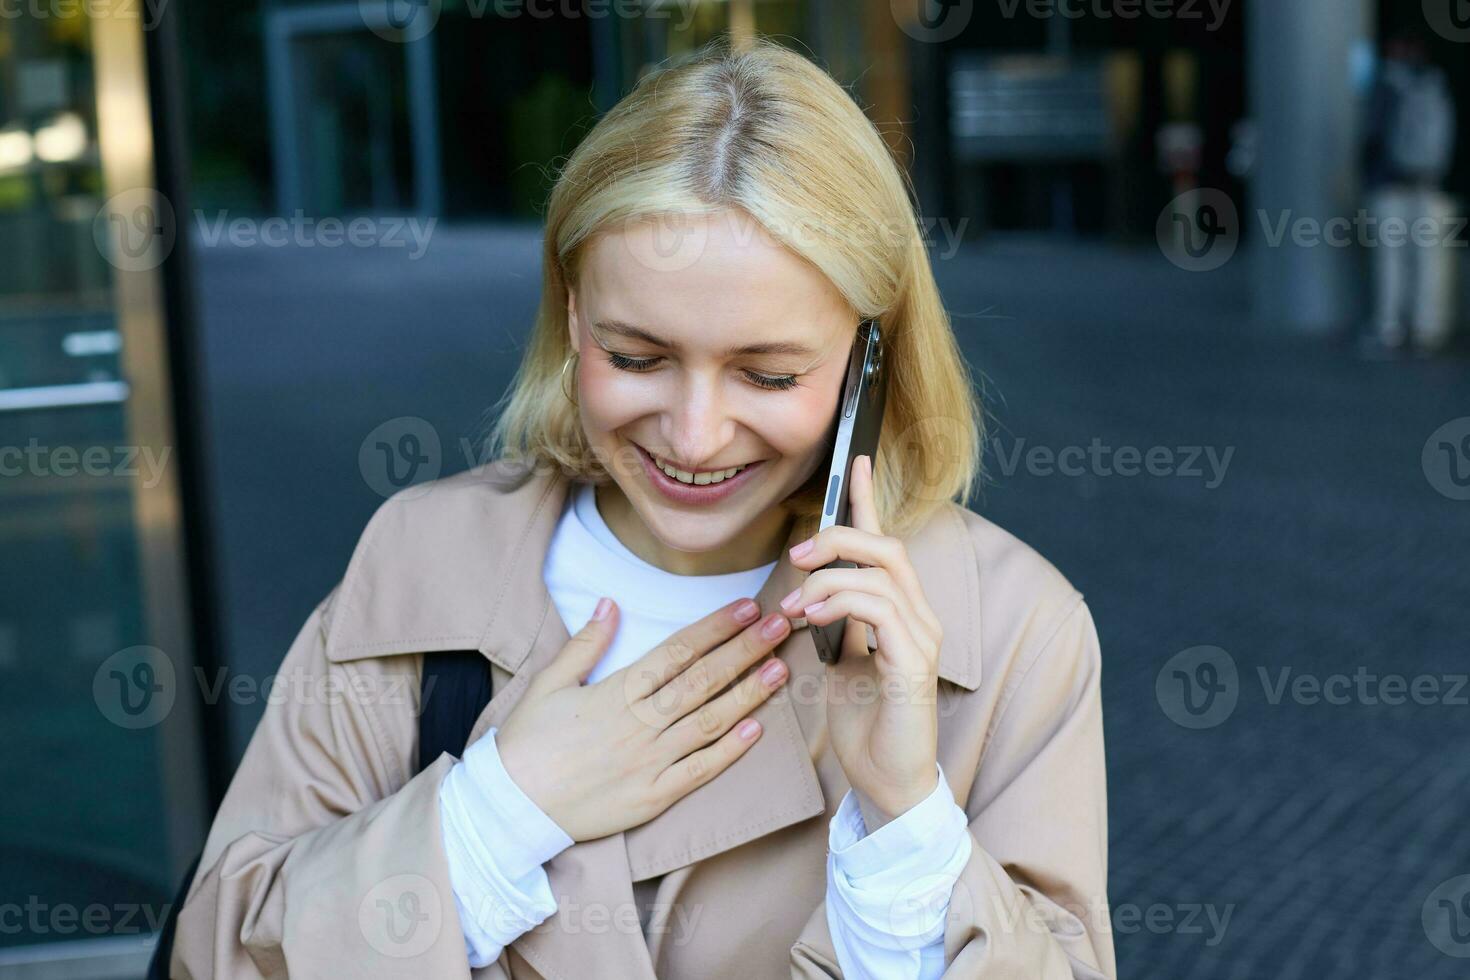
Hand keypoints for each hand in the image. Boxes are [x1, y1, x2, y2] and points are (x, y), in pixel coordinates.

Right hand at [495, 597, 792, 841]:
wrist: (511, 807)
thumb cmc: (527, 742)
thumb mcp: (548, 683)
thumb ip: (585, 644)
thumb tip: (611, 603)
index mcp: (616, 691)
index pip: (678, 651)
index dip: (716, 628)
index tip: (746, 608)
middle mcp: (639, 722)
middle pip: (703, 679)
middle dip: (745, 650)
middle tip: (781, 626)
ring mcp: (650, 761)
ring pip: (709, 721)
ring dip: (748, 693)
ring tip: (780, 669)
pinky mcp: (653, 796)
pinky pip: (699, 771)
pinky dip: (729, 751)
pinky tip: (757, 730)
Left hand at [780, 454, 942, 825]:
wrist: (885, 784)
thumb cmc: (864, 726)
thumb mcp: (839, 662)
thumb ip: (835, 622)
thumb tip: (809, 590)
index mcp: (900, 613)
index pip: (885, 544)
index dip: (869, 502)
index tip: (854, 461)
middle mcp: (920, 618)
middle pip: (887, 548)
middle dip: (839, 538)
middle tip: (797, 554)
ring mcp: (922, 640)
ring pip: (883, 574)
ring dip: (830, 578)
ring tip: (796, 604)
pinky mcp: (914, 665)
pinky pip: (882, 612)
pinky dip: (843, 603)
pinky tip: (814, 617)